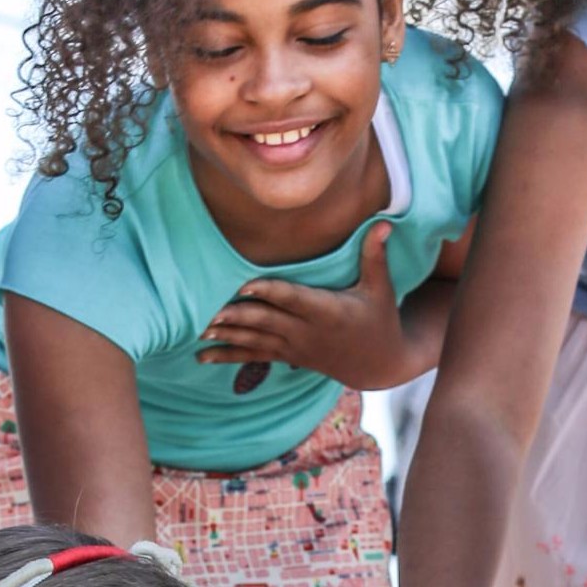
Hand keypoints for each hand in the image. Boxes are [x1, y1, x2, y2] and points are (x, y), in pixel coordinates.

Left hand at [198, 223, 414, 390]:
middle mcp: (308, 332)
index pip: (293, 299)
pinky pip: (254, 357)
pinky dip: (228, 356)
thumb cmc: (379, 319)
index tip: (245, 284)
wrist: (378, 364)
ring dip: (229, 335)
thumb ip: (375, 255)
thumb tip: (384, 222)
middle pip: (268, 321)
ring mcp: (295, 347)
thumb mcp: (381, 288)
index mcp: (328, 312)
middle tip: (210, 311)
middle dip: (239, 316)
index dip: (269, 292)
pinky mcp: (288, 356)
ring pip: (257, 341)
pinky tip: (203, 356)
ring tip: (202, 330)